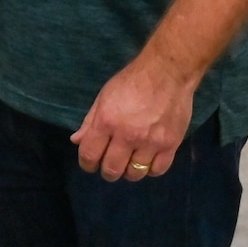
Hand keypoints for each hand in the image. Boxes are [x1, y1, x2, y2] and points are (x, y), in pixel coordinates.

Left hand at [70, 52, 197, 181]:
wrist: (167, 72)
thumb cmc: (131, 81)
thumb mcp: (104, 97)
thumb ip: (90, 122)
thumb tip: (77, 141)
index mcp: (106, 121)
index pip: (89, 155)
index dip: (87, 164)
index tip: (90, 163)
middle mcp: (127, 135)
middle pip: (112, 170)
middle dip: (107, 170)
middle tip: (110, 164)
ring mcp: (150, 142)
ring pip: (134, 174)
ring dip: (128, 171)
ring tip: (129, 161)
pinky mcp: (170, 144)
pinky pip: (157, 170)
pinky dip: (150, 170)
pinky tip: (147, 161)